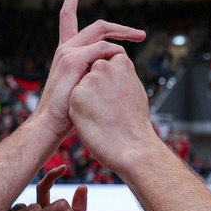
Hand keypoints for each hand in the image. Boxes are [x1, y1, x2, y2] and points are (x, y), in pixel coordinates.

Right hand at [33, 0, 145, 142]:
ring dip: (124, 34)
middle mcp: (65, 47)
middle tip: (140, 34)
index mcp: (65, 51)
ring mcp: (68, 52)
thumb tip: (111, 74)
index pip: (67, 16)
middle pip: (97, 24)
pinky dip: (115, 52)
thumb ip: (93, 75)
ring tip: (139, 39)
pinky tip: (123, 61)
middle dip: (121, 26)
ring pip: (101, 32)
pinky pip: (102, 48)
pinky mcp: (73, 61)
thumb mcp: (81, 89)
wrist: (50, 126)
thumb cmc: (67, 114)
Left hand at [69, 52, 161, 175]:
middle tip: (107, 107)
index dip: (108, 82)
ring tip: (102, 115)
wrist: (133, 147)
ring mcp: (89, 80)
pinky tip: (93, 121)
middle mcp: (104, 67)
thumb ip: (121, 75)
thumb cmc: (135, 122)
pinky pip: (74, 99)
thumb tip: (113, 73)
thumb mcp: (134, 88)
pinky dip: (80, 110)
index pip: (106, 63)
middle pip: (91, 72)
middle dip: (95, 86)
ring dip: (87, 98)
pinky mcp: (76, 96)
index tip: (114, 97)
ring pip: (81, 86)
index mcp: (121, 62)